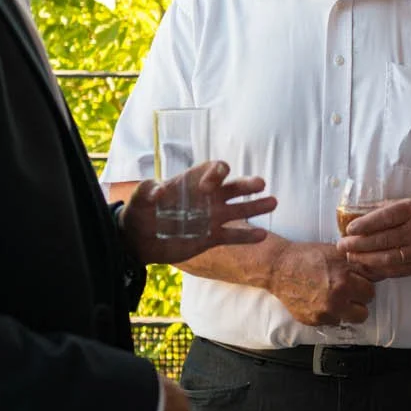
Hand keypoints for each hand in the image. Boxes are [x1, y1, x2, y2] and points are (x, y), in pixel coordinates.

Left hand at [122, 162, 276, 266]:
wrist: (139, 241)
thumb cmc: (139, 213)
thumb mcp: (139, 199)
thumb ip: (147, 191)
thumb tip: (159, 189)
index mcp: (192, 182)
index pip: (212, 170)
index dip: (215, 174)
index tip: (209, 185)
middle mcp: (207, 198)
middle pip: (232, 186)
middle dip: (246, 184)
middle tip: (260, 184)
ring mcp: (212, 217)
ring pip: (239, 209)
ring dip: (256, 206)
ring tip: (272, 202)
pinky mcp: (212, 237)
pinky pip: (233, 235)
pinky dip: (247, 236)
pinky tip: (262, 235)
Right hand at [267, 243, 375, 326]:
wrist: (279, 268)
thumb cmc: (307, 257)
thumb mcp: (335, 253)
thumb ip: (356, 264)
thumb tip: (377, 272)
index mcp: (345, 278)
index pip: (370, 290)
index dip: (364, 285)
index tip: (358, 282)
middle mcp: (337, 297)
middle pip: (365, 308)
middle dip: (359, 300)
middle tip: (349, 291)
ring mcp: (325, 311)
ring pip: (352, 319)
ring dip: (348, 310)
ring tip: (337, 298)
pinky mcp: (315, 321)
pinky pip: (333, 322)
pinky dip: (331, 314)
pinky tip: (321, 301)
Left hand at [337, 197, 410, 279]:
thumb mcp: (408, 203)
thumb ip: (385, 209)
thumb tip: (358, 216)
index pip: (385, 218)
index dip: (365, 224)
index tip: (349, 229)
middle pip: (384, 239)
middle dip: (359, 244)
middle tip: (342, 245)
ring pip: (388, 258)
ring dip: (365, 259)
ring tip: (350, 257)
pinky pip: (396, 270)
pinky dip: (378, 270)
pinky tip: (365, 267)